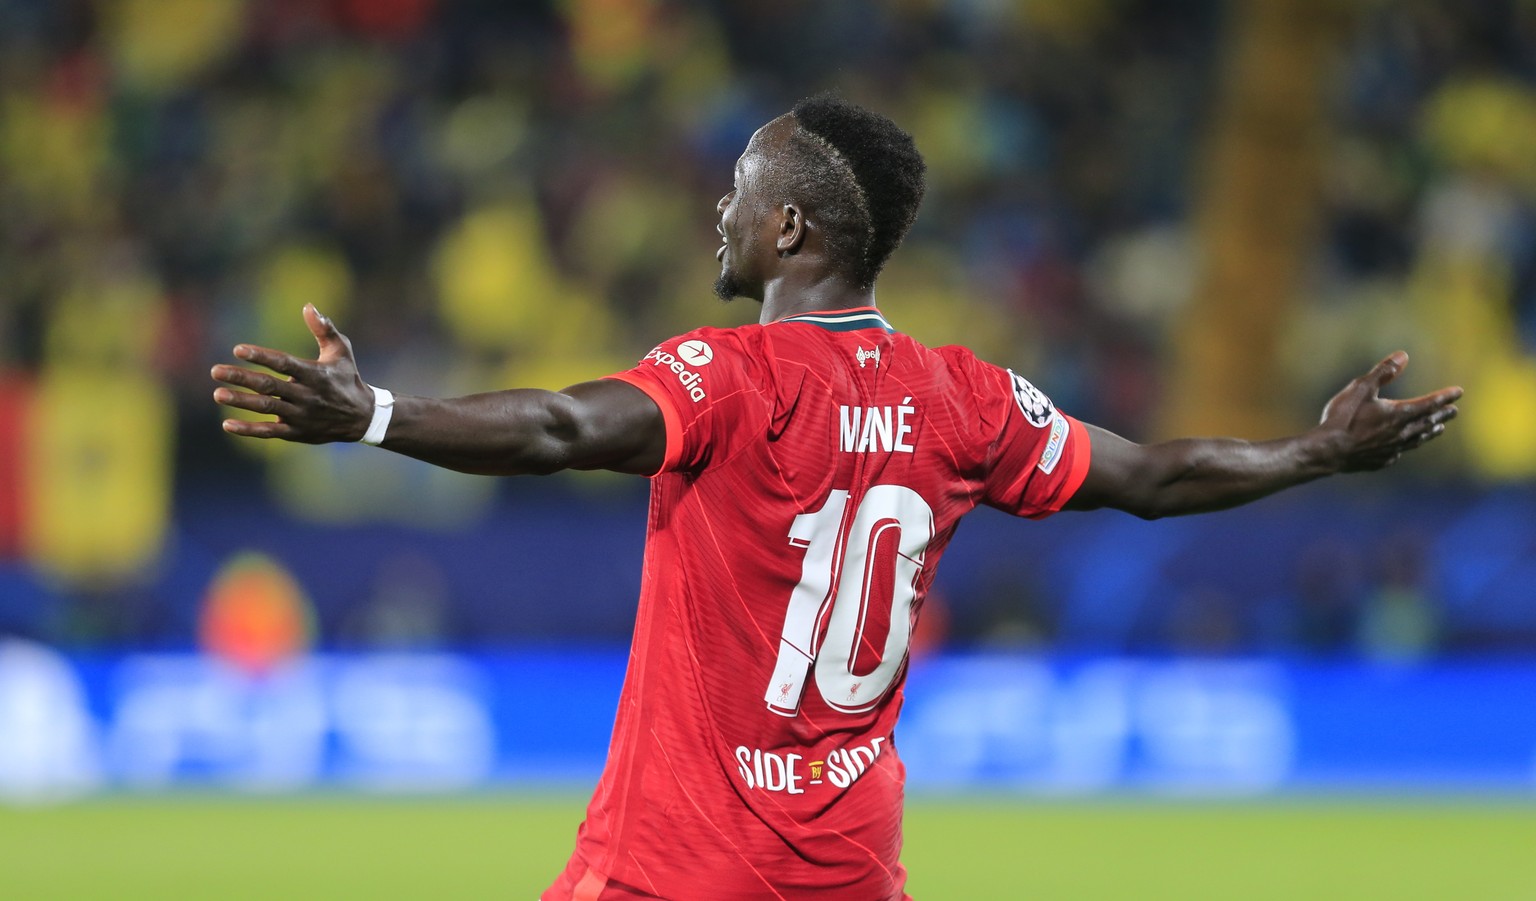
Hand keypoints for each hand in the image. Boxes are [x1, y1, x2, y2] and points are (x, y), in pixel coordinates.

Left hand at [211, 304, 373, 442]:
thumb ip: (324, 329)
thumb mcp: (341, 351)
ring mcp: (301, 416)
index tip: (238, 349)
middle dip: (242, 378)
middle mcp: (306, 396)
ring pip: (266, 408)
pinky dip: (249, 430)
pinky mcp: (297, 432)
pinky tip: (227, 424)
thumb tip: (308, 306)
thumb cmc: (348, 378)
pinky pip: (270, 432)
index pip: (284, 363)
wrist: (363, 418)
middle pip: (269, 386)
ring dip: (241, 401)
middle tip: (215, 371)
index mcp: (315, 374)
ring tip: (218, 394)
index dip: (261, 356)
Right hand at [1315, 351, 1461, 471]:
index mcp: (1398, 414)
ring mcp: (1391, 449)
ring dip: (1429, 432)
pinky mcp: (1380, 461)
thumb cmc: (1343, 418)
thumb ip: (1383, 372)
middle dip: (1441, 415)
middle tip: (1454, 411)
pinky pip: (1399, 453)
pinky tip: (1404, 448)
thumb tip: (1403, 356)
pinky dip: (1406, 447)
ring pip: (1417, 440)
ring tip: (1438, 429)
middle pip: (1427, 423)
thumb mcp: (1361, 388)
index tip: (1459, 392)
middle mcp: (1400, 433)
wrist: (1327, 451)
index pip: (1429, 403)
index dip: (1444, 397)